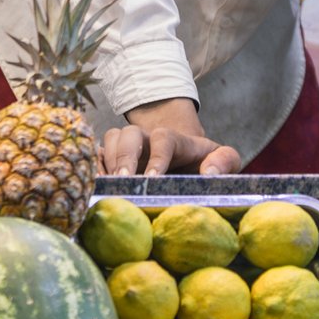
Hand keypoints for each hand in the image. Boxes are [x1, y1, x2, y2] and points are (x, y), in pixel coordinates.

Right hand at [101, 98, 241, 177]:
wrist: (187, 159)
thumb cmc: (205, 162)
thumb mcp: (224, 159)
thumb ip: (225, 160)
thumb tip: (209, 172)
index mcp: (177, 140)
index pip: (163, 138)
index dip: (156, 157)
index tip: (152, 179)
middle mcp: (148, 138)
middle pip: (130, 133)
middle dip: (124, 156)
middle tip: (122, 181)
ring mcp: (130, 145)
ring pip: (111, 139)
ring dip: (107, 160)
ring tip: (108, 185)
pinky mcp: (115, 156)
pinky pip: (97, 153)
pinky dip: (93, 165)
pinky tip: (96, 184)